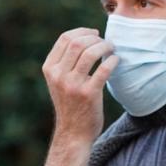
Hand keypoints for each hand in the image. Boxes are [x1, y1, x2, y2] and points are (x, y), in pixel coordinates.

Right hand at [42, 28, 116, 144]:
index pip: (64, 38)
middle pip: (77, 42)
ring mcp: (73, 85)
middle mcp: (58, 75)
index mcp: (49, 69)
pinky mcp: (89, 94)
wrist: (73, 133)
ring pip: (90, 52)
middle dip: (94, 38)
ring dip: (104, 46)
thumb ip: (65, 62)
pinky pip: (104, 69)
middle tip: (105, 42)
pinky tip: (116, 60)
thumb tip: (85, 38)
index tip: (94, 34)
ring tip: (112, 49)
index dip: (82, 31)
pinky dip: (112, 60)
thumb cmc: (70, 104)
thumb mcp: (58, 81)